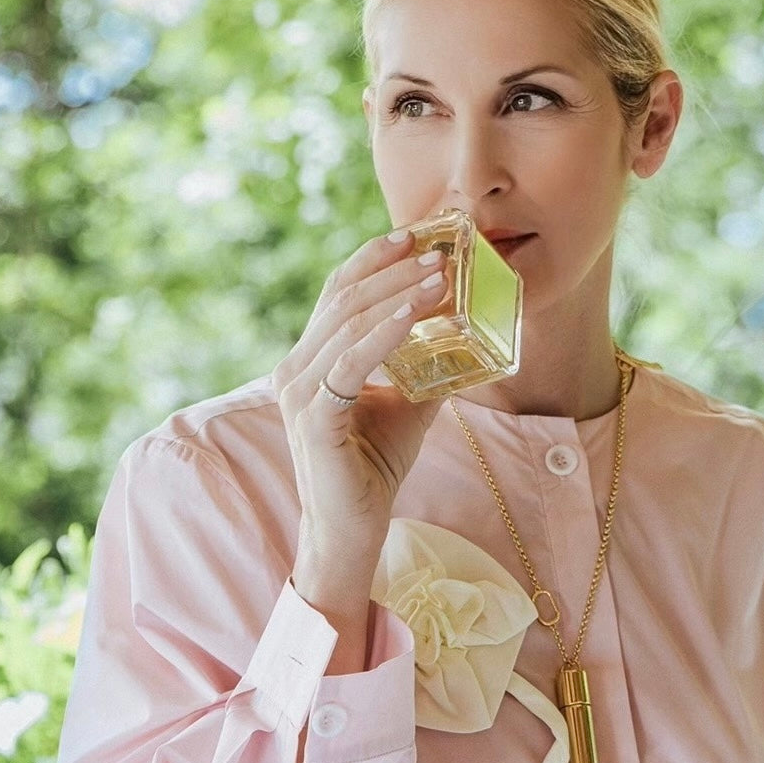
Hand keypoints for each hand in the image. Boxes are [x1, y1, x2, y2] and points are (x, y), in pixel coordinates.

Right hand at [272, 229, 446, 668]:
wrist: (352, 527)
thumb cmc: (375, 465)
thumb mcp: (408, 403)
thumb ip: (426, 365)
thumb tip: (468, 332)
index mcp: (311, 359)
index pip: (338, 293)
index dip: (372, 259)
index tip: (412, 235)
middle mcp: (295, 368)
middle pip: (343, 298)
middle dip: (392, 269)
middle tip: (438, 250)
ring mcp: (299, 391)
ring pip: (348, 323)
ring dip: (397, 293)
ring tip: (439, 275)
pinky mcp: (314, 416)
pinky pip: (352, 362)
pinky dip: (385, 333)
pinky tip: (415, 313)